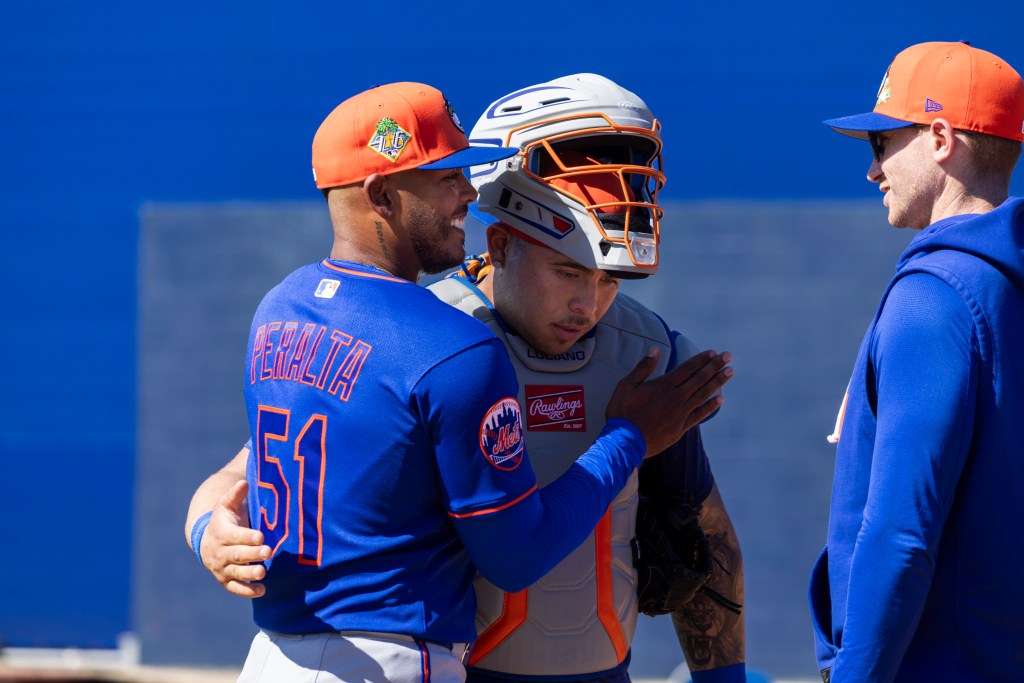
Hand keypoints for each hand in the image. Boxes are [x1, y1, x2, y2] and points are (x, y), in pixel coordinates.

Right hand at [200, 479, 270, 597]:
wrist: (207, 541)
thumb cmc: (224, 520)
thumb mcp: (227, 505)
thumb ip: (235, 494)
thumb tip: (243, 482)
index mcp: (220, 533)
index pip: (233, 536)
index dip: (247, 537)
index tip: (261, 536)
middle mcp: (219, 553)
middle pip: (236, 555)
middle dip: (252, 554)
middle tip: (268, 552)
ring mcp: (222, 568)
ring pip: (235, 573)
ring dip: (249, 574)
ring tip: (262, 572)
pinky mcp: (226, 580)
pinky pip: (235, 588)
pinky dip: (247, 591)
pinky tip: (261, 590)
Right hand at [607, 349, 732, 457]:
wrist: (625, 442)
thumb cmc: (622, 413)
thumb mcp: (626, 386)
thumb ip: (643, 368)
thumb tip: (655, 350)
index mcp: (663, 386)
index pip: (687, 368)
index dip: (701, 359)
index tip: (713, 352)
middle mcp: (676, 397)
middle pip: (700, 378)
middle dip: (715, 366)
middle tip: (728, 356)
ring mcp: (681, 413)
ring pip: (703, 394)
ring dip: (718, 382)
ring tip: (729, 373)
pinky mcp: (681, 427)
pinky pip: (700, 414)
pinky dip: (711, 406)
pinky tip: (720, 399)